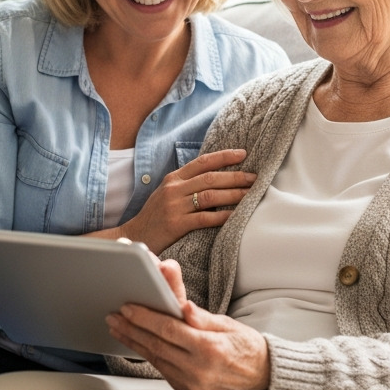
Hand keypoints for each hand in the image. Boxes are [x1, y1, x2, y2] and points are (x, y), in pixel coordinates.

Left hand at [107, 300, 269, 389]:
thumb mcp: (229, 325)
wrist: (263, 379)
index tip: (128, 307)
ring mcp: (191, 383)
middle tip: (113, 316)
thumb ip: (203, 317)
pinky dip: (147, 354)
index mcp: (209, 348)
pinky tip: (137, 343)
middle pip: (156, 344)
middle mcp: (198, 368)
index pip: (168, 329)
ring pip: (155, 358)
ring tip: (118, 327)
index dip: (145, 317)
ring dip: (134, 341)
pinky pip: (162, 369)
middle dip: (131, 328)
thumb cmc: (247, 347)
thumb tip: (185, 306)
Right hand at [111, 149, 254, 251]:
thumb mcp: (167, 193)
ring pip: (211, 195)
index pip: (203, 162)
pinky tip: (236, 216)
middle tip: (255, 178)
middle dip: (236, 177)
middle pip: (211, 178)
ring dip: (234, 194)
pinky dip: (223, 216)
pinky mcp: (177, 224)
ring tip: (251, 194)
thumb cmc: (155, 215)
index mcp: (173, 178)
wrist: (135, 235)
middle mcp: (174, 189)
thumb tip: (214, 177)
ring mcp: (175, 206)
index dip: (224, 156)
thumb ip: (186, 184)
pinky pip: (205, 218)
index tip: (243, 154)